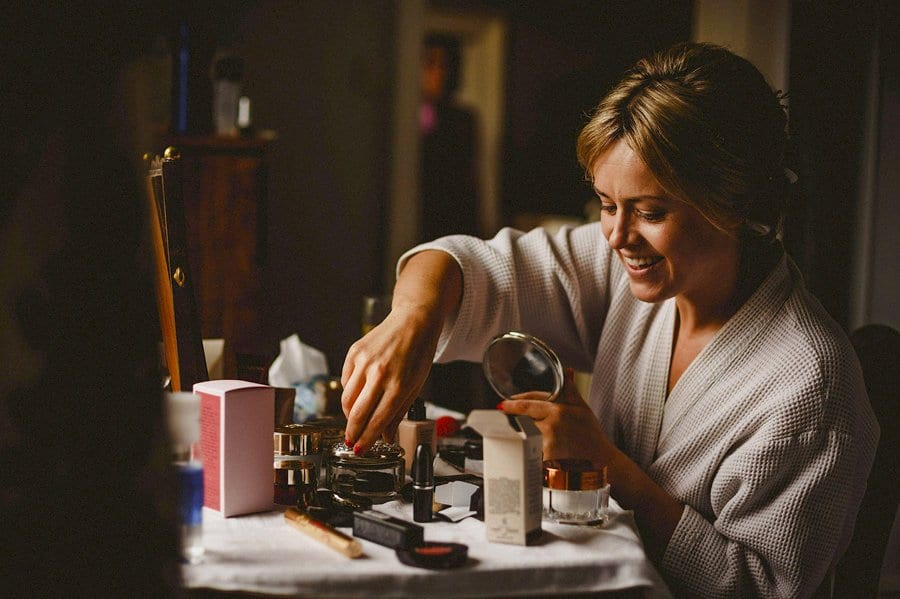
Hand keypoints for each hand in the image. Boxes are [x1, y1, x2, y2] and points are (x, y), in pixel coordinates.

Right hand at [340, 301, 442, 451]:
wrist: (413, 321)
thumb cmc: (418, 354)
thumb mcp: (415, 385)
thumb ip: (398, 412)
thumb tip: (385, 436)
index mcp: (399, 384)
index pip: (378, 420)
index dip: (367, 439)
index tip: (360, 450)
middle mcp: (379, 373)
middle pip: (357, 413)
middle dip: (352, 432)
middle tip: (351, 442)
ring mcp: (364, 362)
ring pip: (347, 399)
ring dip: (349, 414)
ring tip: (355, 419)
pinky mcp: (354, 352)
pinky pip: (345, 381)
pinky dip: (349, 392)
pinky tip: (358, 394)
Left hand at [500, 368, 612, 466]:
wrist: (601, 459)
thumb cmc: (592, 433)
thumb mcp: (582, 407)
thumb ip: (570, 389)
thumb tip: (568, 371)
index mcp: (557, 411)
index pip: (527, 405)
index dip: (512, 405)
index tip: (502, 405)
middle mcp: (551, 426)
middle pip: (524, 421)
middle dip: (518, 421)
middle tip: (510, 422)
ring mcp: (548, 443)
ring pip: (526, 436)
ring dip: (524, 436)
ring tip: (527, 438)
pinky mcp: (547, 458)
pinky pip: (532, 451)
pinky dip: (530, 450)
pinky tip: (533, 452)